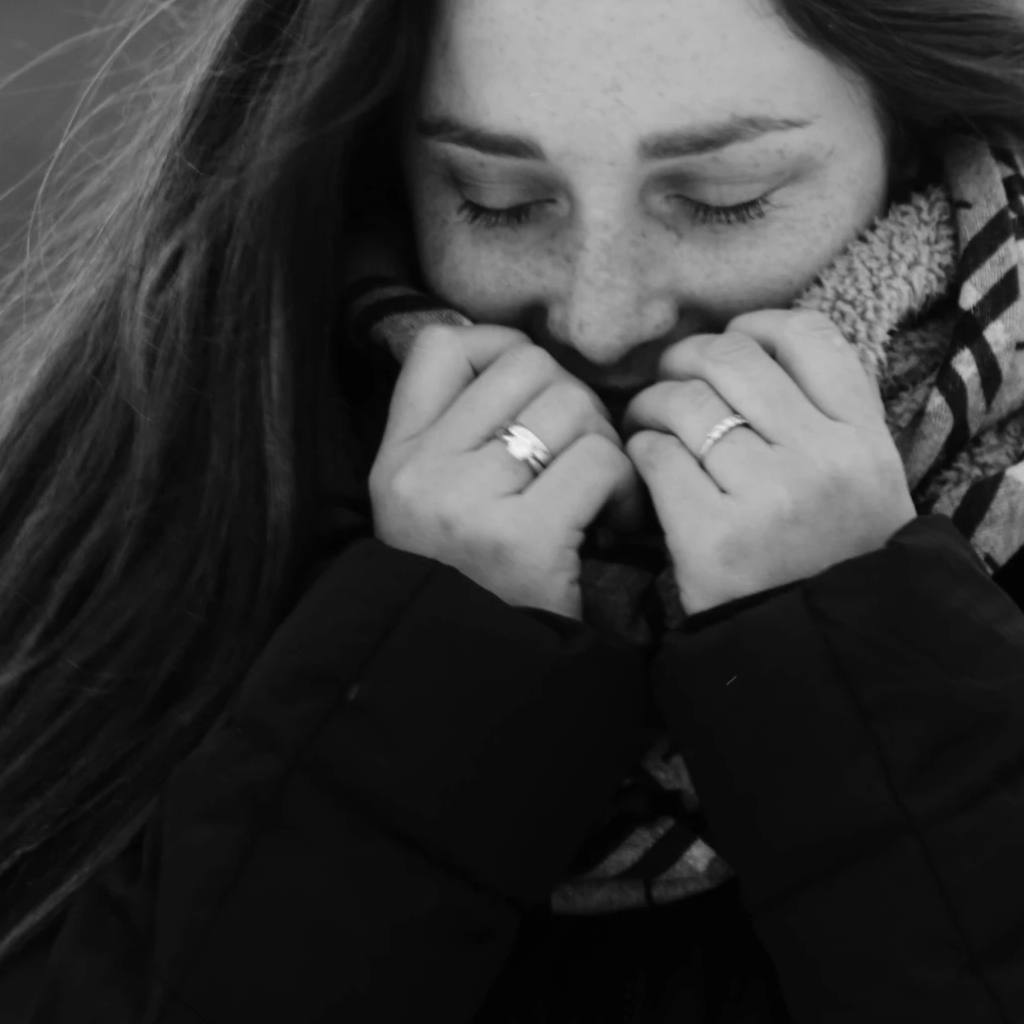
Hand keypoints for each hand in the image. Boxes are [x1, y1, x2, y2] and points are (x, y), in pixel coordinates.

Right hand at [370, 324, 647, 618]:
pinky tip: (615, 521)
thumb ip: (458, 429)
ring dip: (606, 443)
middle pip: (528, 367)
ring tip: (599, 493)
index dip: (504, 350)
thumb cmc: (477, 581)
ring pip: (573, 407)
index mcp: (397, 456)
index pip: (443, 346)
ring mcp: (468, 503)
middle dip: (574, 402)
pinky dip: (625, 486)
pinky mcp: (523, 538)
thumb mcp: (431, 501)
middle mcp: (423, 472)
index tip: (535, 397)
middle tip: (581, 457)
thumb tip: (519, 354)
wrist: (480, 677)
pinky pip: (601, 460)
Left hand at [624, 309, 916, 614]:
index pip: (809, 335)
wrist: (825, 660)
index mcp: (864, 438)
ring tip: (649, 423)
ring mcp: (769, 497)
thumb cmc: (836, 561)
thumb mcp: (868, 480)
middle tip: (673, 383)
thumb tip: (755, 347)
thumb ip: (828, 416)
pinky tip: (646, 469)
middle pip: (735, 358)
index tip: (733, 343)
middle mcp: (822, 459)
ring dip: (653, 404)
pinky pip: (657, 456)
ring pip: (686, 402)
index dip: (757, 327)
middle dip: (689, 360)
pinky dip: (640, 452)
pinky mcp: (714, 539)